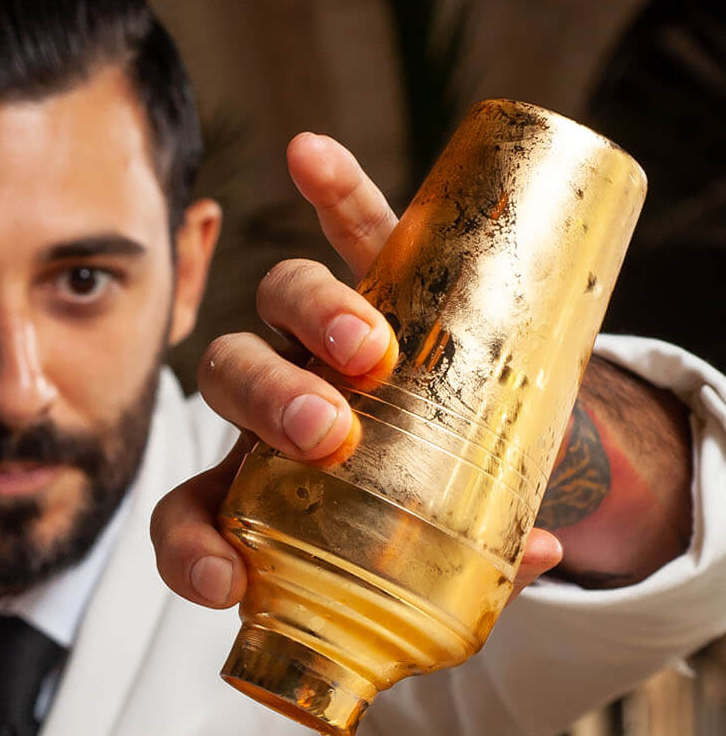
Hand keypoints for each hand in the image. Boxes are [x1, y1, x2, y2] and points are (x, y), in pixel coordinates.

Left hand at [152, 132, 564, 608]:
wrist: (478, 447)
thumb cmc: (437, 520)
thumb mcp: (447, 564)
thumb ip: (483, 566)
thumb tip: (546, 550)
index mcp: (262, 488)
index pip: (191, 514)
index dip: (189, 549)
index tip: (226, 582)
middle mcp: (277, 404)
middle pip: (237, 380)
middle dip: (270, 403)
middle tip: (326, 436)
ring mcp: (322, 338)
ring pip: (283, 306)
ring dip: (314, 315)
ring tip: (367, 346)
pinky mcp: (384, 277)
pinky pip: (353, 229)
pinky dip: (333, 189)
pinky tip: (307, 154)